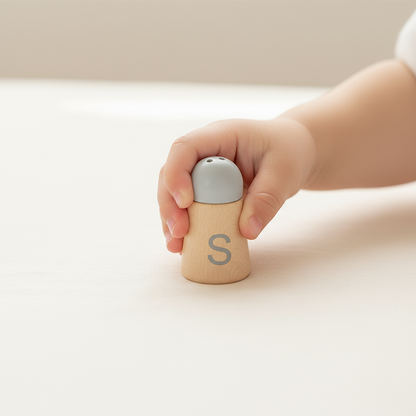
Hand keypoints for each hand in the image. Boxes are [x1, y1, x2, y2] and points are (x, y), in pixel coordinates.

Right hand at [158, 117, 316, 252]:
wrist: (292, 153)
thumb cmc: (288, 152)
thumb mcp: (285, 172)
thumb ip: (267, 199)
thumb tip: (247, 231)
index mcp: (222, 136)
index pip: (186, 147)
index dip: (177, 173)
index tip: (185, 202)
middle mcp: (205, 153)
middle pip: (171, 173)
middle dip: (170, 204)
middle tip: (179, 232)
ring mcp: (203, 172)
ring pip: (174, 192)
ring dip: (172, 220)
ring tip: (177, 246)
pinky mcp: (206, 190)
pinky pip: (189, 207)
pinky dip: (186, 226)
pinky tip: (185, 245)